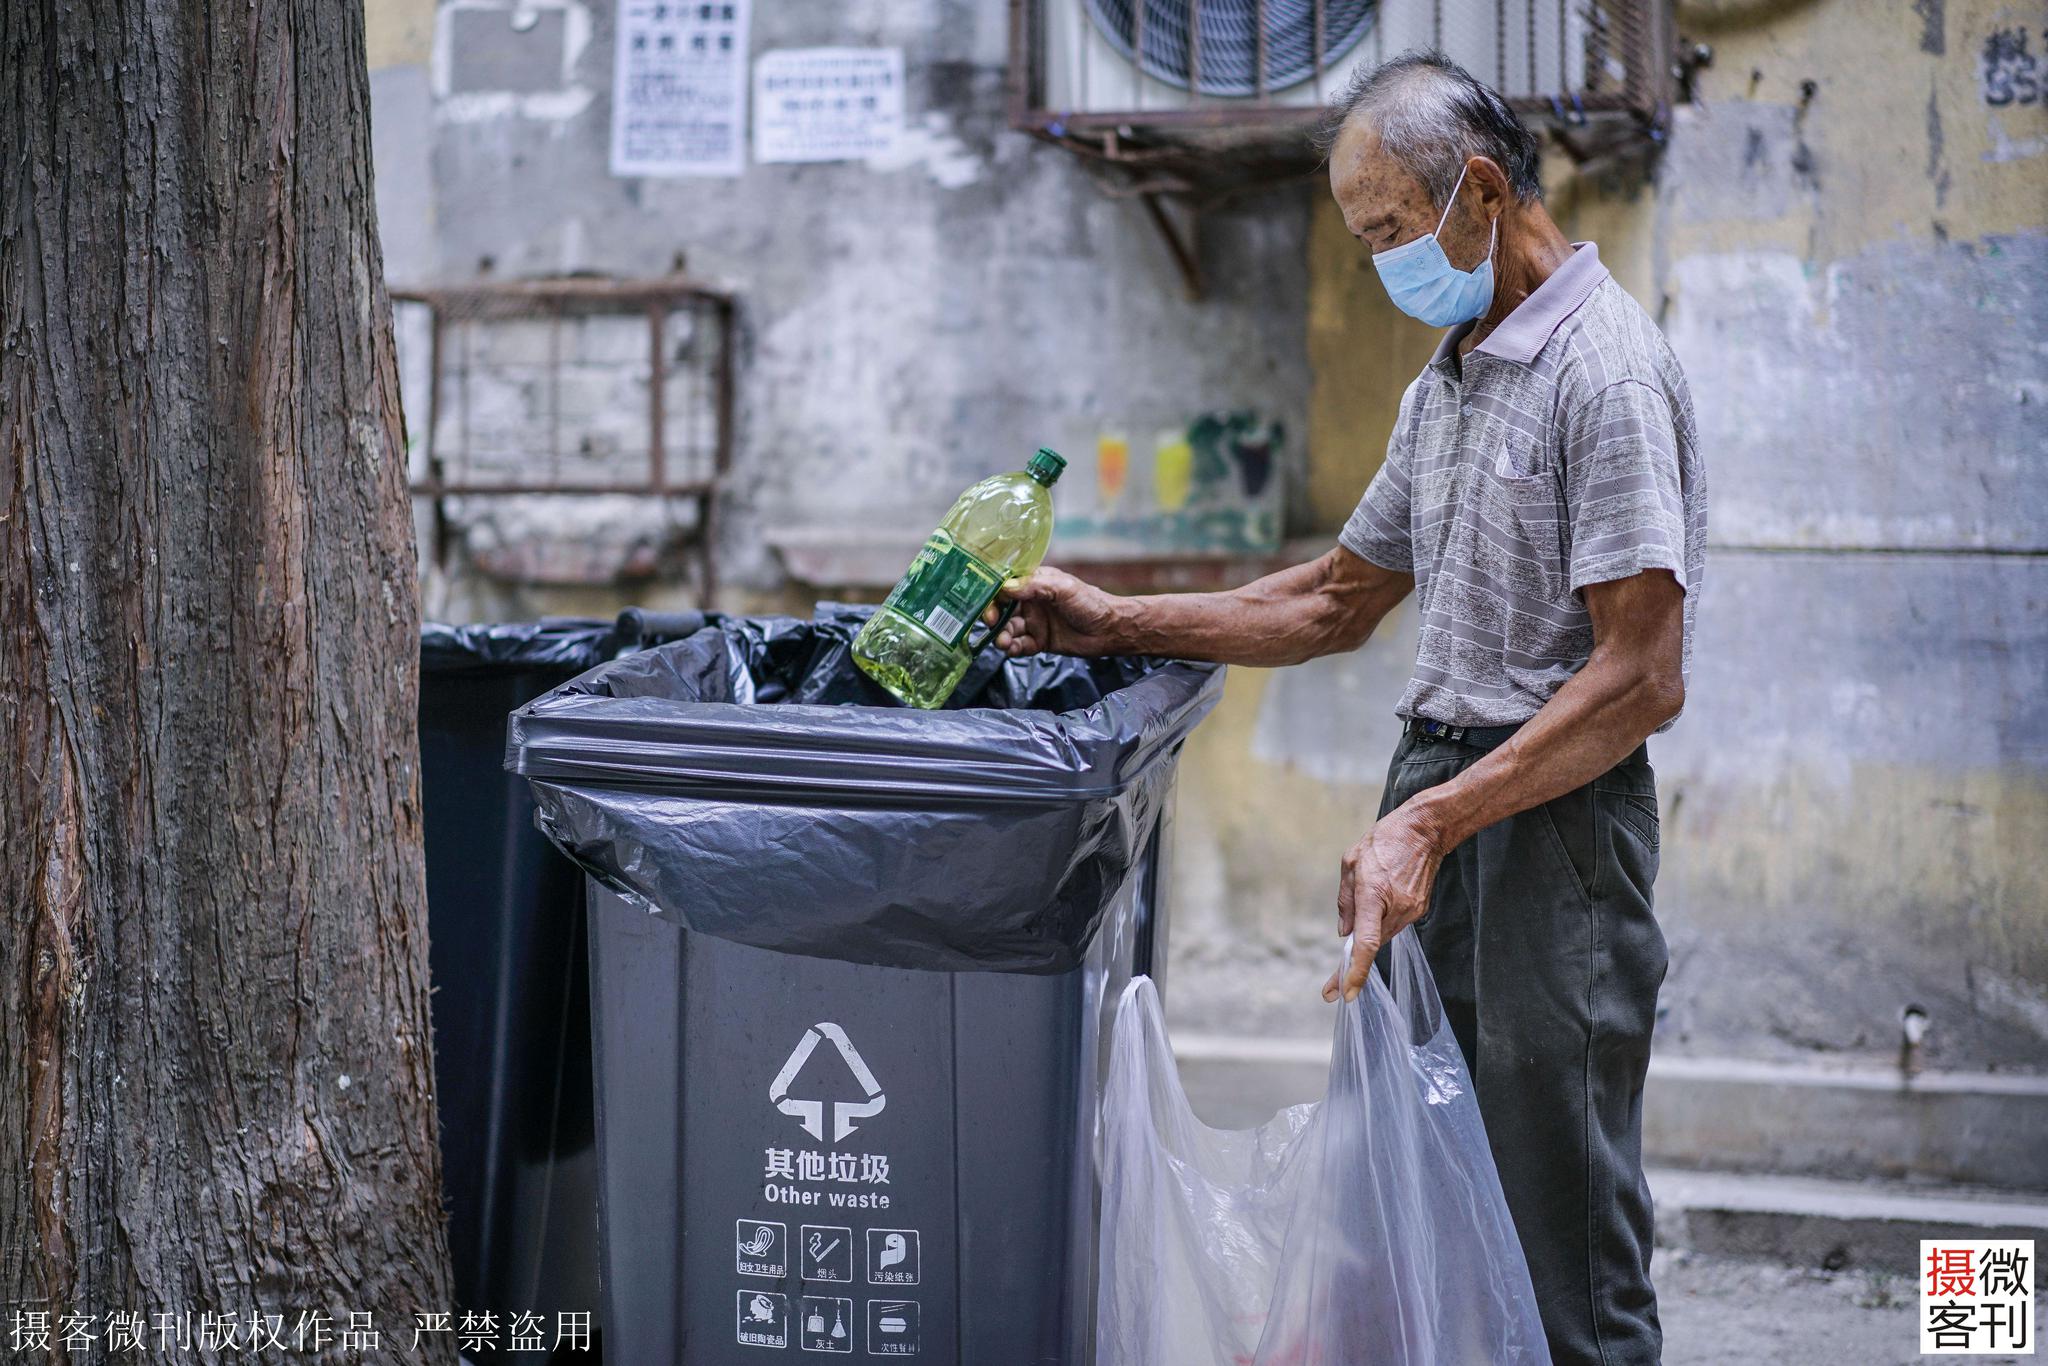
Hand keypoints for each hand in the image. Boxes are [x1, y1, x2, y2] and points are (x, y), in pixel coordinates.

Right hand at [984, 567, 1124, 657]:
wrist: (1110, 629)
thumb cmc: (1090, 602)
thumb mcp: (1063, 588)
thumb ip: (1033, 586)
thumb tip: (1005, 587)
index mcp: (1035, 583)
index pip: (1005, 585)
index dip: (992, 593)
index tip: (987, 602)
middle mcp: (1031, 602)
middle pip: (1001, 608)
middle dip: (992, 616)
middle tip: (991, 623)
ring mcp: (1035, 622)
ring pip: (1008, 629)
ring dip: (1002, 635)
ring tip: (1004, 642)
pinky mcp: (1039, 641)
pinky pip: (1019, 645)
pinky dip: (1013, 648)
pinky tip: (1013, 649)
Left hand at [1321, 799, 1446, 1002]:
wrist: (1425, 830)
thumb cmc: (1384, 841)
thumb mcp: (1350, 862)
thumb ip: (1345, 901)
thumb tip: (1345, 933)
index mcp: (1372, 893)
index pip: (1366, 942)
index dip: (1355, 970)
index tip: (1345, 992)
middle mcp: (1395, 907)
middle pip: (1372, 945)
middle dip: (1352, 966)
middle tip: (1330, 988)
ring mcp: (1411, 910)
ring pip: (1382, 936)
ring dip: (1367, 938)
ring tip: (1358, 923)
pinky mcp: (1419, 910)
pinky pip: (1392, 925)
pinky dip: (1380, 924)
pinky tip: (1377, 905)